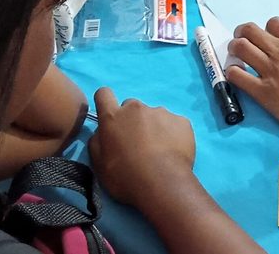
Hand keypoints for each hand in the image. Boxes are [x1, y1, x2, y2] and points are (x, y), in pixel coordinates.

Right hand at [88, 87, 196, 206]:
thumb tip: (101, 132)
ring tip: (158, 152)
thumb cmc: (125, 177)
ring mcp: (161, 112)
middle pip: (131, 107)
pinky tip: (173, 152)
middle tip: (137, 144)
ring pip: (154, 116)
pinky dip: (172, 135)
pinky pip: (174, 124)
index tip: (110, 117)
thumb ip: (97, 142)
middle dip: (132, 121)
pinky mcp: (181, 120)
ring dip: (153, 128)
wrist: (163, 184)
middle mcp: (136, 108)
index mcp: (114, 116)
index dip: (105, 103)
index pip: (104, 94)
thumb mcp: (99, 165)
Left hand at [226, 18, 278, 140]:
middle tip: (245, 39)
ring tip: (237, 54)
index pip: (273, 23)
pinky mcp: (263, 93)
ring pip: (240, 49)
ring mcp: (270, 71)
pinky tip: (236, 74)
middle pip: (250, 31)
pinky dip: (232, 72)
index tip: (273, 37)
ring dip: (235, 48)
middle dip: (244, 32)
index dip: (271, 28)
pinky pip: (237, 77)